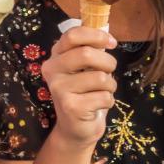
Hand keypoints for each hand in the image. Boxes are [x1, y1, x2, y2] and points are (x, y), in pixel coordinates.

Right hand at [41, 26, 117, 150]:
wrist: (75, 128)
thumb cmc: (85, 92)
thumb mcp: (85, 68)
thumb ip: (91, 50)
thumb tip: (108, 38)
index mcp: (55, 56)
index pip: (73, 35)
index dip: (96, 35)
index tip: (111, 43)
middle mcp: (52, 70)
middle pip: (87, 54)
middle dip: (108, 62)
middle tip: (109, 71)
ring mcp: (59, 89)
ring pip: (100, 77)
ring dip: (110, 85)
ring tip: (102, 92)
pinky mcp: (71, 107)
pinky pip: (104, 97)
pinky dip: (108, 101)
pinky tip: (97, 105)